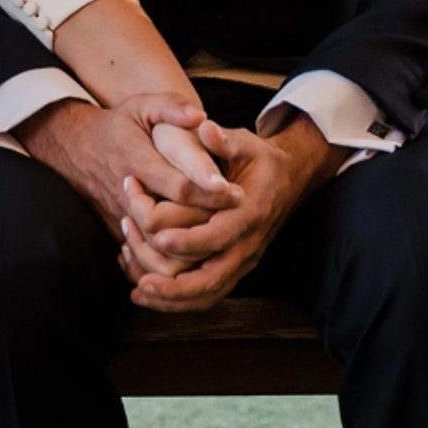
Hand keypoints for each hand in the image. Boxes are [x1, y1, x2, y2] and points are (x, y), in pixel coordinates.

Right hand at [17, 95, 231, 246]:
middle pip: (171, 223)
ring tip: (220, 235)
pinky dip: (170, 260)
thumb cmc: (116, 125)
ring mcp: (122, 215)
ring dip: (191, 248)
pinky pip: (145, 256)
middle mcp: (129, 194)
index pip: (178, 185)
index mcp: (137, 161)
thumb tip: (201, 116)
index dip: (209, 192)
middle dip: (206, 223)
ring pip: (157, 247)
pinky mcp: (120, 229)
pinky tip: (196, 252)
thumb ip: (171, 107)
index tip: (236, 192)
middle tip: (236, 217)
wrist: (75, 148)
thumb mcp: (141, 106)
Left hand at [116, 109, 348, 310]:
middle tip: (143, 285)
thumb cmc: (259, 159)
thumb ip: (224, 139)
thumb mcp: (246, 143)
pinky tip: (148, 293)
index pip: (220, 235)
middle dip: (178, 287)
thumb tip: (205, 127)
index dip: (191, 240)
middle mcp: (247, 244)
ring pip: (210, 294)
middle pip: (214, 278)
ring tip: (139, 294)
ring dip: (174, 299)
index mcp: (249, 213)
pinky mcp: (234, 268)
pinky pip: (208, 294)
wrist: (288, 179)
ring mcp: (242, 260)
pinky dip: (179, 300)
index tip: (159, 238)